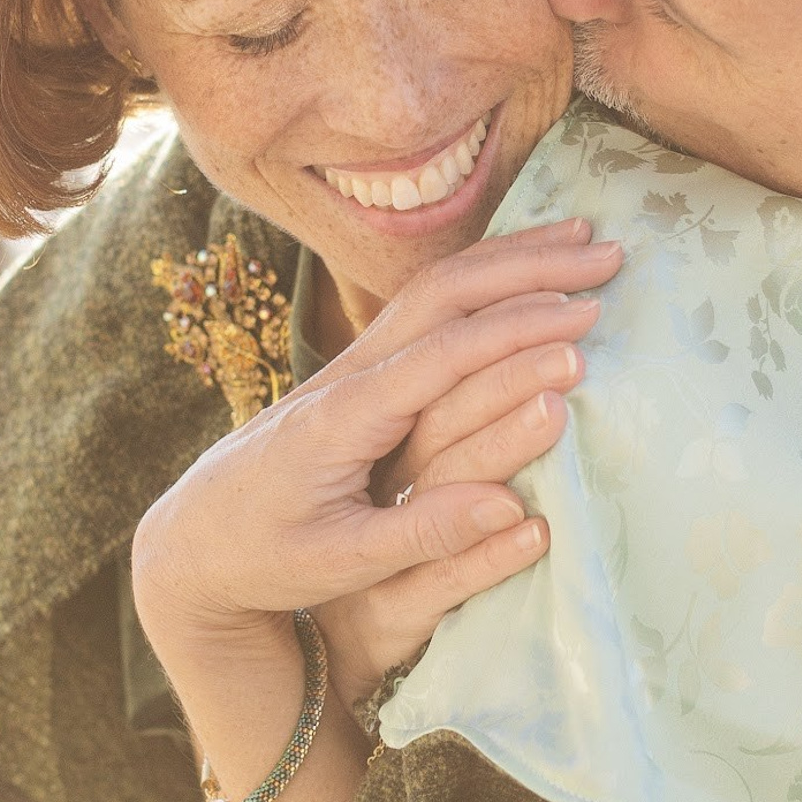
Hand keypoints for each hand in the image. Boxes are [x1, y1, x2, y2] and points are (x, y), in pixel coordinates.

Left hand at [132, 221, 618, 701]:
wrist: (191, 540)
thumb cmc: (264, 560)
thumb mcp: (342, 563)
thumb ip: (426, 536)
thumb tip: (520, 512)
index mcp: (344, 417)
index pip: (444, 355)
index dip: (518, 331)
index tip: (588, 316)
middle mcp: (348, 375)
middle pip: (445, 296)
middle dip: (531, 268)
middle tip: (611, 256)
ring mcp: (350, 366)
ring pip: (437, 290)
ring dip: (513, 259)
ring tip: (584, 238)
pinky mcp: (357, 374)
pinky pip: (428, 307)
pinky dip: (485, 279)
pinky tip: (526, 271)